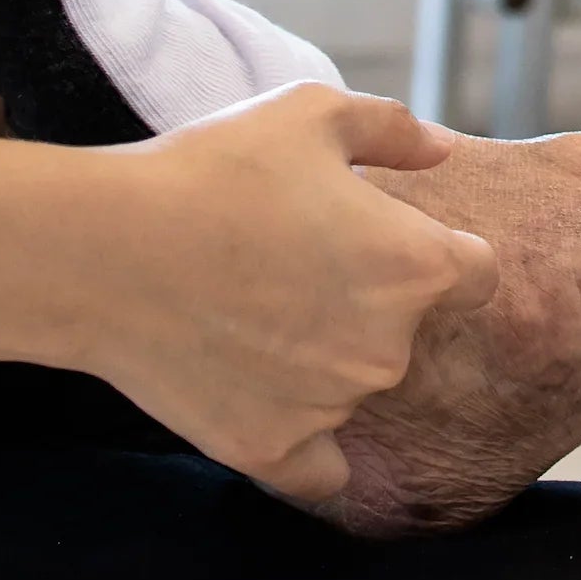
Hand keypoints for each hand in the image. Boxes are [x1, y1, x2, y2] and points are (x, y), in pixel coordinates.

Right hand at [68, 85, 496, 505]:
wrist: (104, 251)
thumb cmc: (211, 171)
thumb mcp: (310, 114)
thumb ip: (394, 129)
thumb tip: (442, 152)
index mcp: (417, 267)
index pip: (476, 276)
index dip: (437, 255)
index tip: (380, 242)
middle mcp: (389, 349)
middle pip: (407, 333)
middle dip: (368, 305)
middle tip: (292, 268)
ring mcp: (332, 408)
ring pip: (353, 389)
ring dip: (323, 362)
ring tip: (249, 312)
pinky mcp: (272, 451)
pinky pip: (318, 466)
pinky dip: (300, 442)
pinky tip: (262, 396)